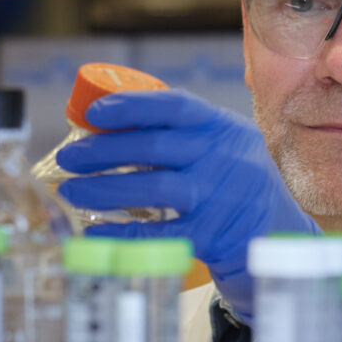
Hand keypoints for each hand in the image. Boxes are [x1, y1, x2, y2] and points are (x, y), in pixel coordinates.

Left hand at [56, 89, 319, 320]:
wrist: (273, 227)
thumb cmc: (229, 177)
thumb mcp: (217, 141)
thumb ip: (174, 130)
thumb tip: (102, 123)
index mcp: (220, 126)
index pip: (174, 106)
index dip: (131, 107)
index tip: (93, 113)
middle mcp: (223, 157)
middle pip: (155, 148)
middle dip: (102, 151)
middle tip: (68, 159)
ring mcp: (218, 197)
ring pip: (154, 189)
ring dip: (105, 190)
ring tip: (72, 192)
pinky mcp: (212, 235)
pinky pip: (160, 234)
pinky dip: (124, 233)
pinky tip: (96, 231)